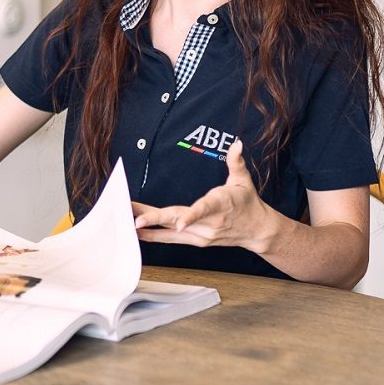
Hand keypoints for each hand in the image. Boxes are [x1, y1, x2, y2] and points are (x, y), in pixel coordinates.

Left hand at [134, 140, 274, 249]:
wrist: (257, 231)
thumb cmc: (247, 203)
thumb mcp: (243, 180)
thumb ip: (236, 161)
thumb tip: (237, 143)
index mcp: (220, 205)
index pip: (204, 210)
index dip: (190, 217)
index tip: (179, 224)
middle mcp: (209, 223)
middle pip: (178, 221)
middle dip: (155, 219)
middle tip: (135, 217)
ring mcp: (201, 235)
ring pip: (170, 231)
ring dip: (148, 226)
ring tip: (126, 221)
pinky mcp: (196, 241)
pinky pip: (171, 239)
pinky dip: (154, 235)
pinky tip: (137, 231)